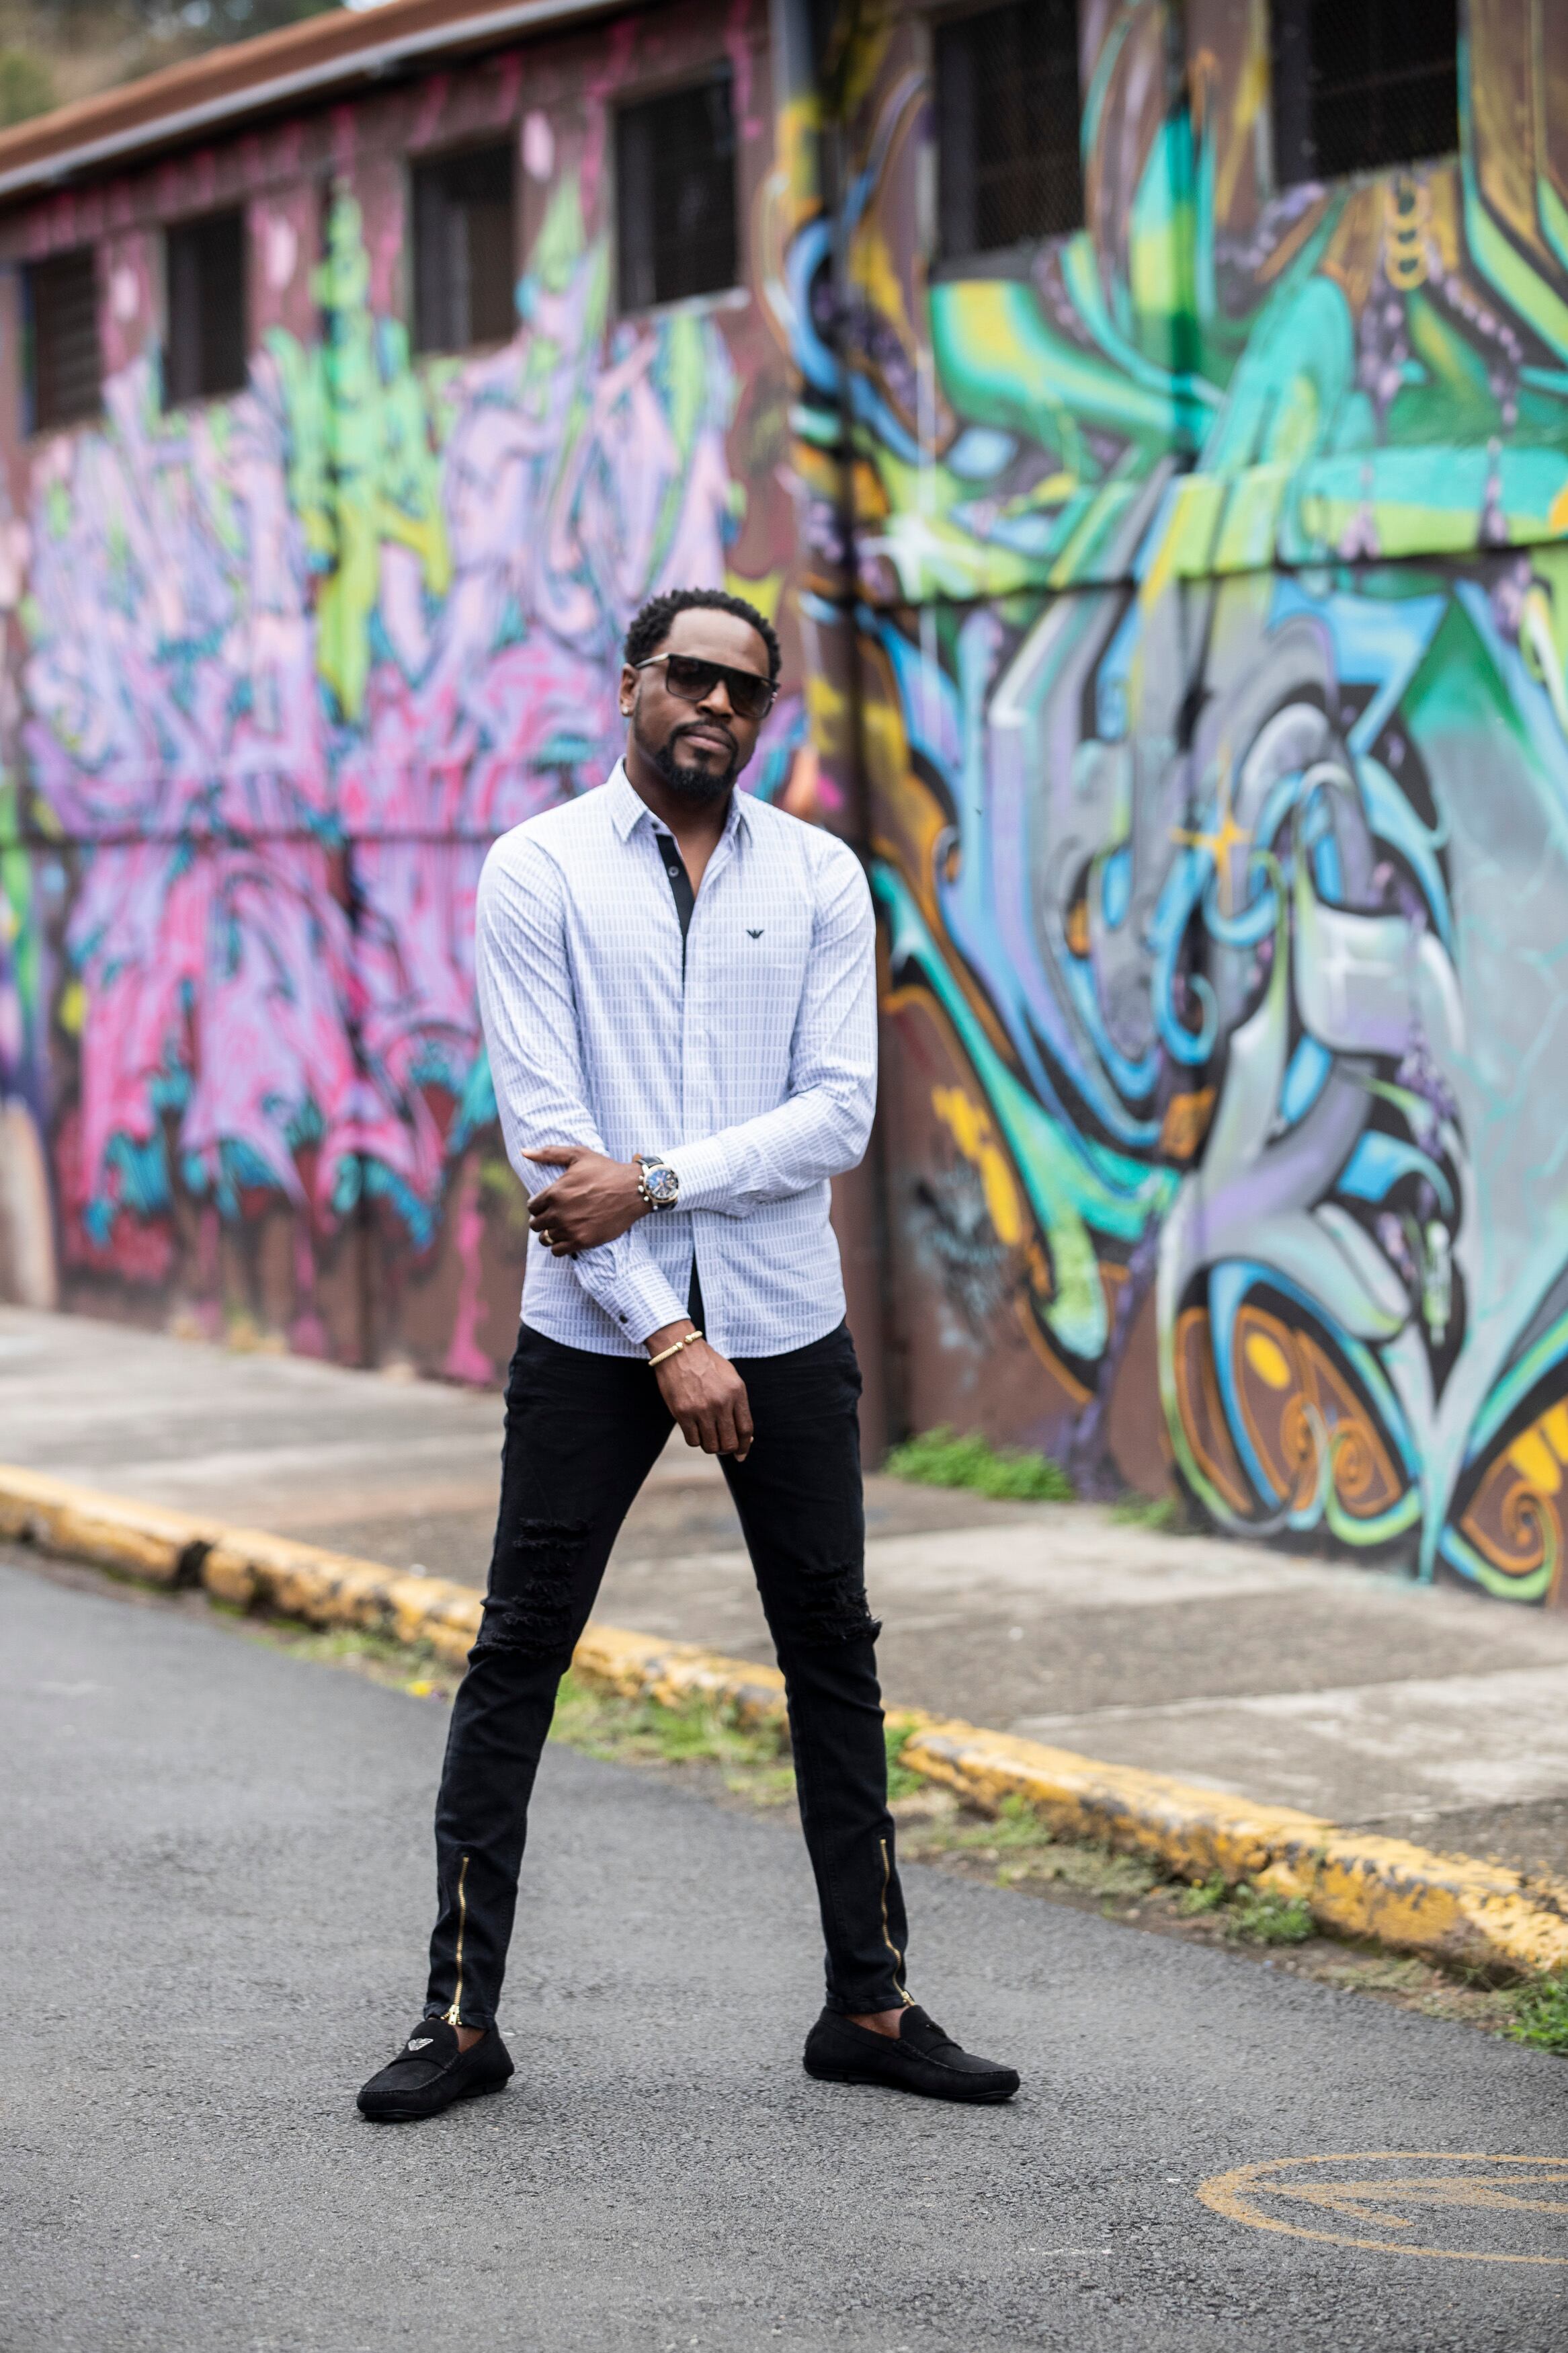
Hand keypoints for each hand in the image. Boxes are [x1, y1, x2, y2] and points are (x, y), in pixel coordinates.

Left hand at [525, 1146, 644, 1252]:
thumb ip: (549, 1153)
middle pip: (536, 1224)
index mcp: (554, 1192)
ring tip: (561, 1228)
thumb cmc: (606, 1170)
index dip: (538, 1206)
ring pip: (545, 1239)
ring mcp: (570, 1228)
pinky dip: (559, 1247)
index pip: (532, 1207)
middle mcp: (559, 1212)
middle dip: (542, 1220)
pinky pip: (557, 1251)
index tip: (549, 1205)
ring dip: (550, 1234)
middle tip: (555, 1216)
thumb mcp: (578, 1155)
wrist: (633, 1190)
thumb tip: (524, 1152)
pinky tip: (568, 1238)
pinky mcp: (582, 1241)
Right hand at [647, 1323, 753, 1458]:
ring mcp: (702, 1409)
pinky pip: (693, 1441)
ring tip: (707, 1437)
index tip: (741, 1454)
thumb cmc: (706, 1364)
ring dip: (710, 1446)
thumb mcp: (731, 1378)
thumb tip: (746, 1437)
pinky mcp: (683, 1413)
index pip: (746, 1429)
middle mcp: (721, 1402)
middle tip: (721, 1446)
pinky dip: (695, 1440)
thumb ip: (739, 1404)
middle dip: (727, 1449)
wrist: (679, 1349)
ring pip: (711, 1446)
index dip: (744, 1446)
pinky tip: (694, 1430)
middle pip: (729, 1442)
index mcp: (737, 1392)